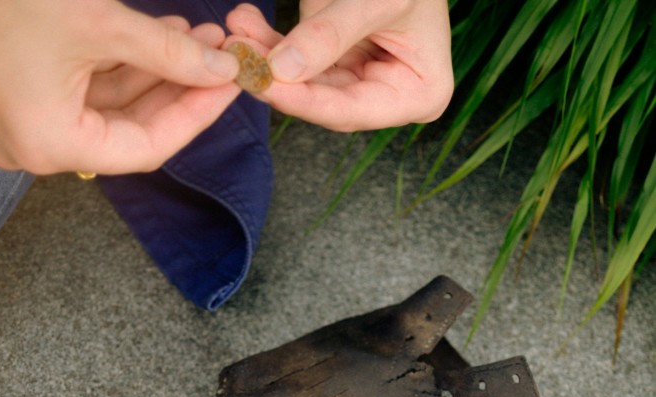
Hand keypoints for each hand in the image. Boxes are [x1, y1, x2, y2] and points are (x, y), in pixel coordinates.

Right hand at [0, 0, 240, 174]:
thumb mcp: (101, 22)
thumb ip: (168, 53)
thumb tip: (221, 69)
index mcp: (49, 144)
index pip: (146, 148)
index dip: (196, 116)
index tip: (233, 85)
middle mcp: (35, 146)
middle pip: (131, 129)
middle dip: (179, 90)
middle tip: (222, 60)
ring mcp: (26, 122)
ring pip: (112, 106)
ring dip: (158, 72)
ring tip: (202, 39)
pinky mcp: (23, 94)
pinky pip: (87, 89)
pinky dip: (125, 64)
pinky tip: (165, 37)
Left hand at [226, 0, 452, 131]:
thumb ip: (331, 35)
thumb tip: (282, 69)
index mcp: (420, 95)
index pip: (352, 110)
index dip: (306, 102)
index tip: (268, 85)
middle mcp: (390, 97)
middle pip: (324, 101)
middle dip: (278, 79)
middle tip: (239, 59)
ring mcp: (362, 82)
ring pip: (305, 82)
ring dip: (265, 58)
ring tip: (236, 35)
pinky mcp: (338, 63)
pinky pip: (298, 60)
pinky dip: (268, 42)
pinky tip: (244, 26)